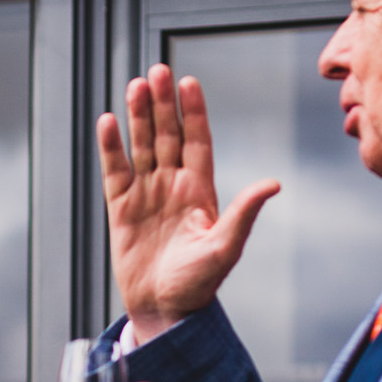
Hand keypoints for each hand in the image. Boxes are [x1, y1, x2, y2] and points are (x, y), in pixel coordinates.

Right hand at [98, 64, 279, 342]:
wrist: (165, 310)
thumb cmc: (198, 283)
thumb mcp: (225, 247)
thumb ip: (244, 212)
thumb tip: (273, 184)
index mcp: (200, 190)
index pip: (197, 140)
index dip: (193, 112)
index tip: (188, 83)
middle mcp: (172, 185)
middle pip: (167, 134)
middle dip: (162, 104)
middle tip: (157, 72)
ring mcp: (146, 193)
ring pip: (141, 145)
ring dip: (137, 117)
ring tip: (134, 86)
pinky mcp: (121, 208)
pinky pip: (115, 170)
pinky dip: (111, 147)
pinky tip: (108, 122)